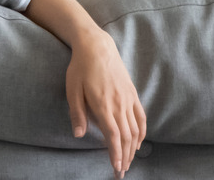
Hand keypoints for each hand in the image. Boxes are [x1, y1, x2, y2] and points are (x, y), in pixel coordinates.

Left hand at [66, 31, 146, 178]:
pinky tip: (138, 143)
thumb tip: (78, 134)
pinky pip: (141, 117)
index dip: (116, 154)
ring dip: (133, 149)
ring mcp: (128, 99)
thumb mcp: (71, 89)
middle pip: (126, 137)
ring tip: (128, 162)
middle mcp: (119, 104)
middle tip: (121, 172)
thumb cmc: (80, 68)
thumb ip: (76, 113)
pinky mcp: (132, 94)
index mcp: (103, 105)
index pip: (113, 136)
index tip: (116, 168)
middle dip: (124, 157)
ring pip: (135, 130)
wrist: (97, 47)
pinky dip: (142, 133)